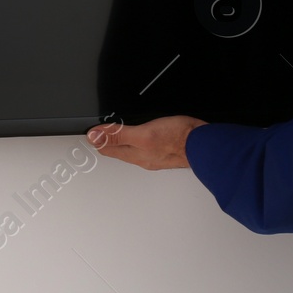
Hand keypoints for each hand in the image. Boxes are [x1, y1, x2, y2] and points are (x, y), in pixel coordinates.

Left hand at [86, 115, 206, 169]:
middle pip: (118, 151)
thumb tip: (95, 136)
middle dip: (106, 144)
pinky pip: (145, 147)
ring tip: (111, 141)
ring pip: (131, 150)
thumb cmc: (178, 139)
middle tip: (95, 140)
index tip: (88, 136)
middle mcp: (144, 158)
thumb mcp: (143, 133)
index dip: (97, 141)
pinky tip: (141, 139)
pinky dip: (137, 142)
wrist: (203, 145)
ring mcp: (155, 155)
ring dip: (120, 144)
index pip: (109, 149)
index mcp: (136, 155)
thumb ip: (119, 135)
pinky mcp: (166, 150)